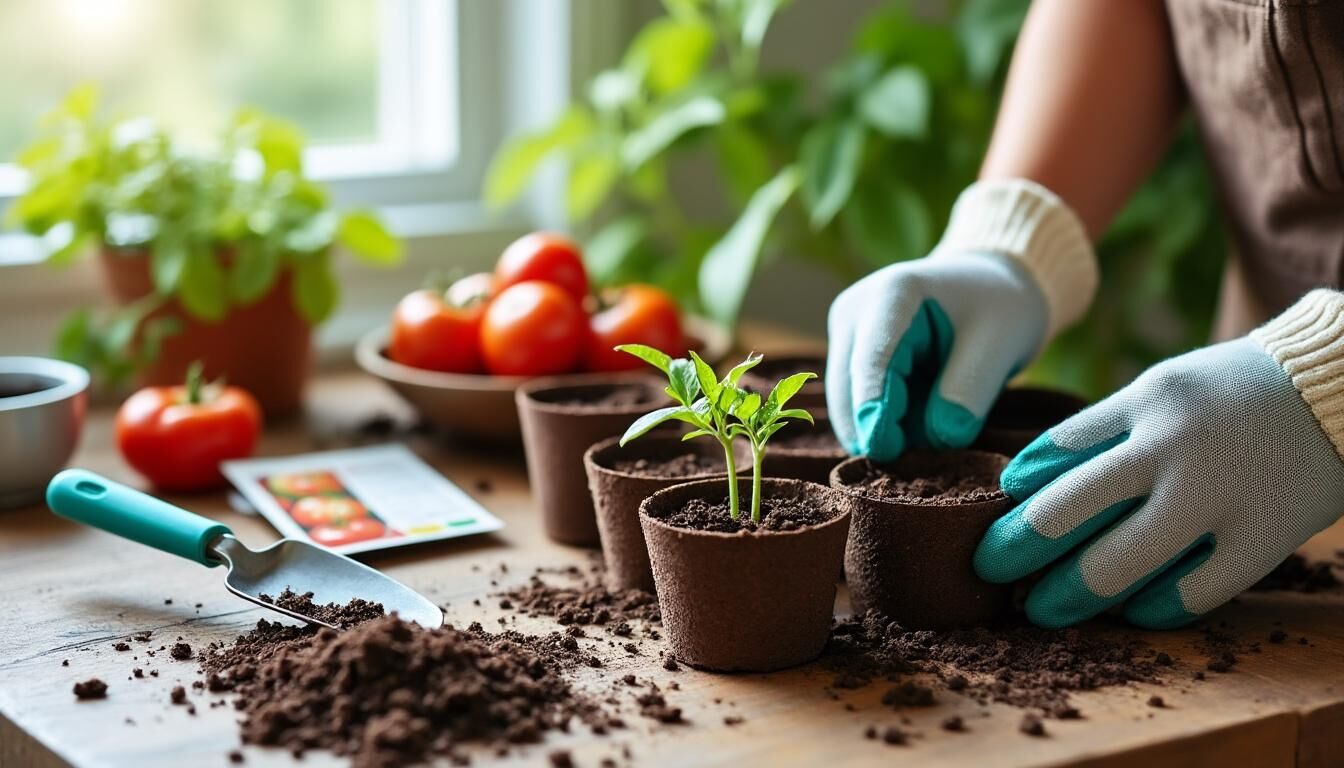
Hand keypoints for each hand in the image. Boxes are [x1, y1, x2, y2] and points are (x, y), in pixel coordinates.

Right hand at [826, 180, 1095, 459]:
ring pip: (846, 398)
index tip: (883, 449)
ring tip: (921, 443)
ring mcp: (847, 331)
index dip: (875, 407)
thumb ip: (969, 391)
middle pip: (849, 383)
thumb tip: (940, 439)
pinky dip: (880, 422)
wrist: (991, 286)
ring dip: (877, 427)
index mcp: (892, 293)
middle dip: (874, 425)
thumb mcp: (999, 346)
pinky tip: (909, 432)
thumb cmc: (999, 308)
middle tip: (912, 463)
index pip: (874, 359)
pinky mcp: (849, 352)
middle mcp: (856, 310)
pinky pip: (855, 399)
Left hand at [975, 293, 1343, 628]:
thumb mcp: (1160, 387)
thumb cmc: (1232, 393)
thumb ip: (1101, 430)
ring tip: (1040, 608)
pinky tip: (1127, 612)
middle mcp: (1175, 448)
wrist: (1339, 390)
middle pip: (1067, 512)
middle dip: (1014, 549)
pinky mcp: (1261, 538)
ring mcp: (1219, 497)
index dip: (1013, 496)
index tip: (992, 515)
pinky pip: (1190, 592)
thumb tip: (1023, 482)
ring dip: (1067, 594)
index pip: (1053, 454)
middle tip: (987, 570)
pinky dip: (1149, 608)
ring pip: (1119, 563)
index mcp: (1145, 402)